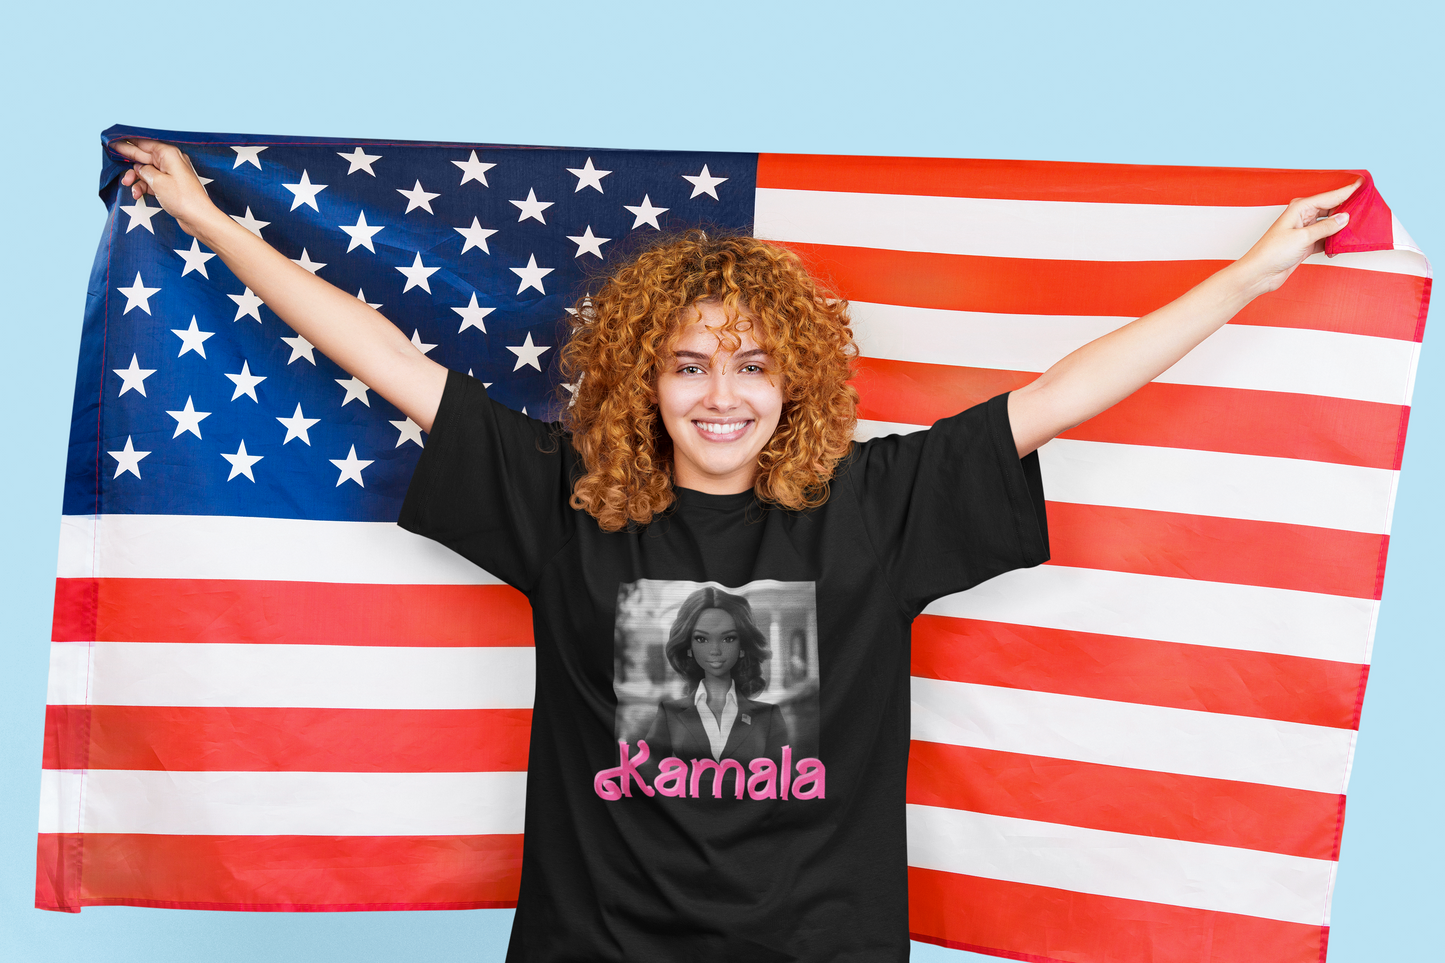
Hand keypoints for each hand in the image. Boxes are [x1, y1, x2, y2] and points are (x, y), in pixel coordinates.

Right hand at [115, 139, 218, 237]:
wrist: (198, 218)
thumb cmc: (182, 198)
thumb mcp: (157, 181)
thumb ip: (144, 171)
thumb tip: (139, 167)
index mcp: (169, 154)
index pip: (144, 144)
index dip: (129, 143)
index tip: (114, 142)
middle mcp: (171, 162)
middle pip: (144, 157)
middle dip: (130, 161)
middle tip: (113, 156)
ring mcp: (171, 174)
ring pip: (146, 171)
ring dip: (136, 178)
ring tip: (128, 185)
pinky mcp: (170, 186)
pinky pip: (152, 182)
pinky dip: (143, 187)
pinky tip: (137, 194)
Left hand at [1233, 180, 1359, 295]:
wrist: (1260, 274)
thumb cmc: (1273, 252)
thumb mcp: (1303, 238)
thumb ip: (1325, 228)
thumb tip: (1345, 218)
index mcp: (1300, 208)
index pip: (1329, 197)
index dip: (1347, 190)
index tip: (1363, 183)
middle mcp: (1303, 217)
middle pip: (1332, 209)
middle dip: (1348, 209)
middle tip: (1368, 207)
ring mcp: (1305, 231)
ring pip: (1330, 225)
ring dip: (1343, 228)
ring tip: (1360, 227)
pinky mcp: (1306, 245)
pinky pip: (1326, 239)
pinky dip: (1334, 242)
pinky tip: (1342, 246)